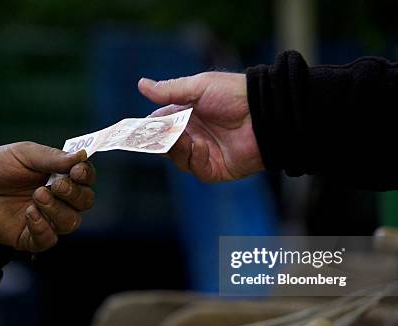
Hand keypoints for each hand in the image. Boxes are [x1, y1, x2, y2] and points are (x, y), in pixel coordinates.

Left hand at [0, 142, 95, 252]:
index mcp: (62, 175)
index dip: (86, 176)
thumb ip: (52, 157)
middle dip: (74, 194)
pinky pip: (49, 240)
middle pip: (85, 202)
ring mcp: (47, 219)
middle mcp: (59, 199)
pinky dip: (43, 228)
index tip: (76, 171)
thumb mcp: (25, 154)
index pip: (86, 179)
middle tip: (55, 185)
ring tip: (37, 196)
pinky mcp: (30, 237)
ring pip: (71, 222)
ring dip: (58, 210)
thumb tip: (81, 156)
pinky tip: (29, 214)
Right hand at [138, 72, 263, 182]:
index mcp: (186, 114)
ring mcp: (203, 153)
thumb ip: (169, 90)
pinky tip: (201, 145)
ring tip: (183, 136)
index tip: (133, 130)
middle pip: (164, 144)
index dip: (146, 128)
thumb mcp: (199, 87)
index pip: (158, 124)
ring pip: (176, 157)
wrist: (264, 113)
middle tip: (155, 135)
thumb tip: (141, 84)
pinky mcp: (215, 169)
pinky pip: (195, 168)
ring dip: (177, 147)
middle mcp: (193, 135)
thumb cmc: (234, 95)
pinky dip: (194, 157)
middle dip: (158, 140)